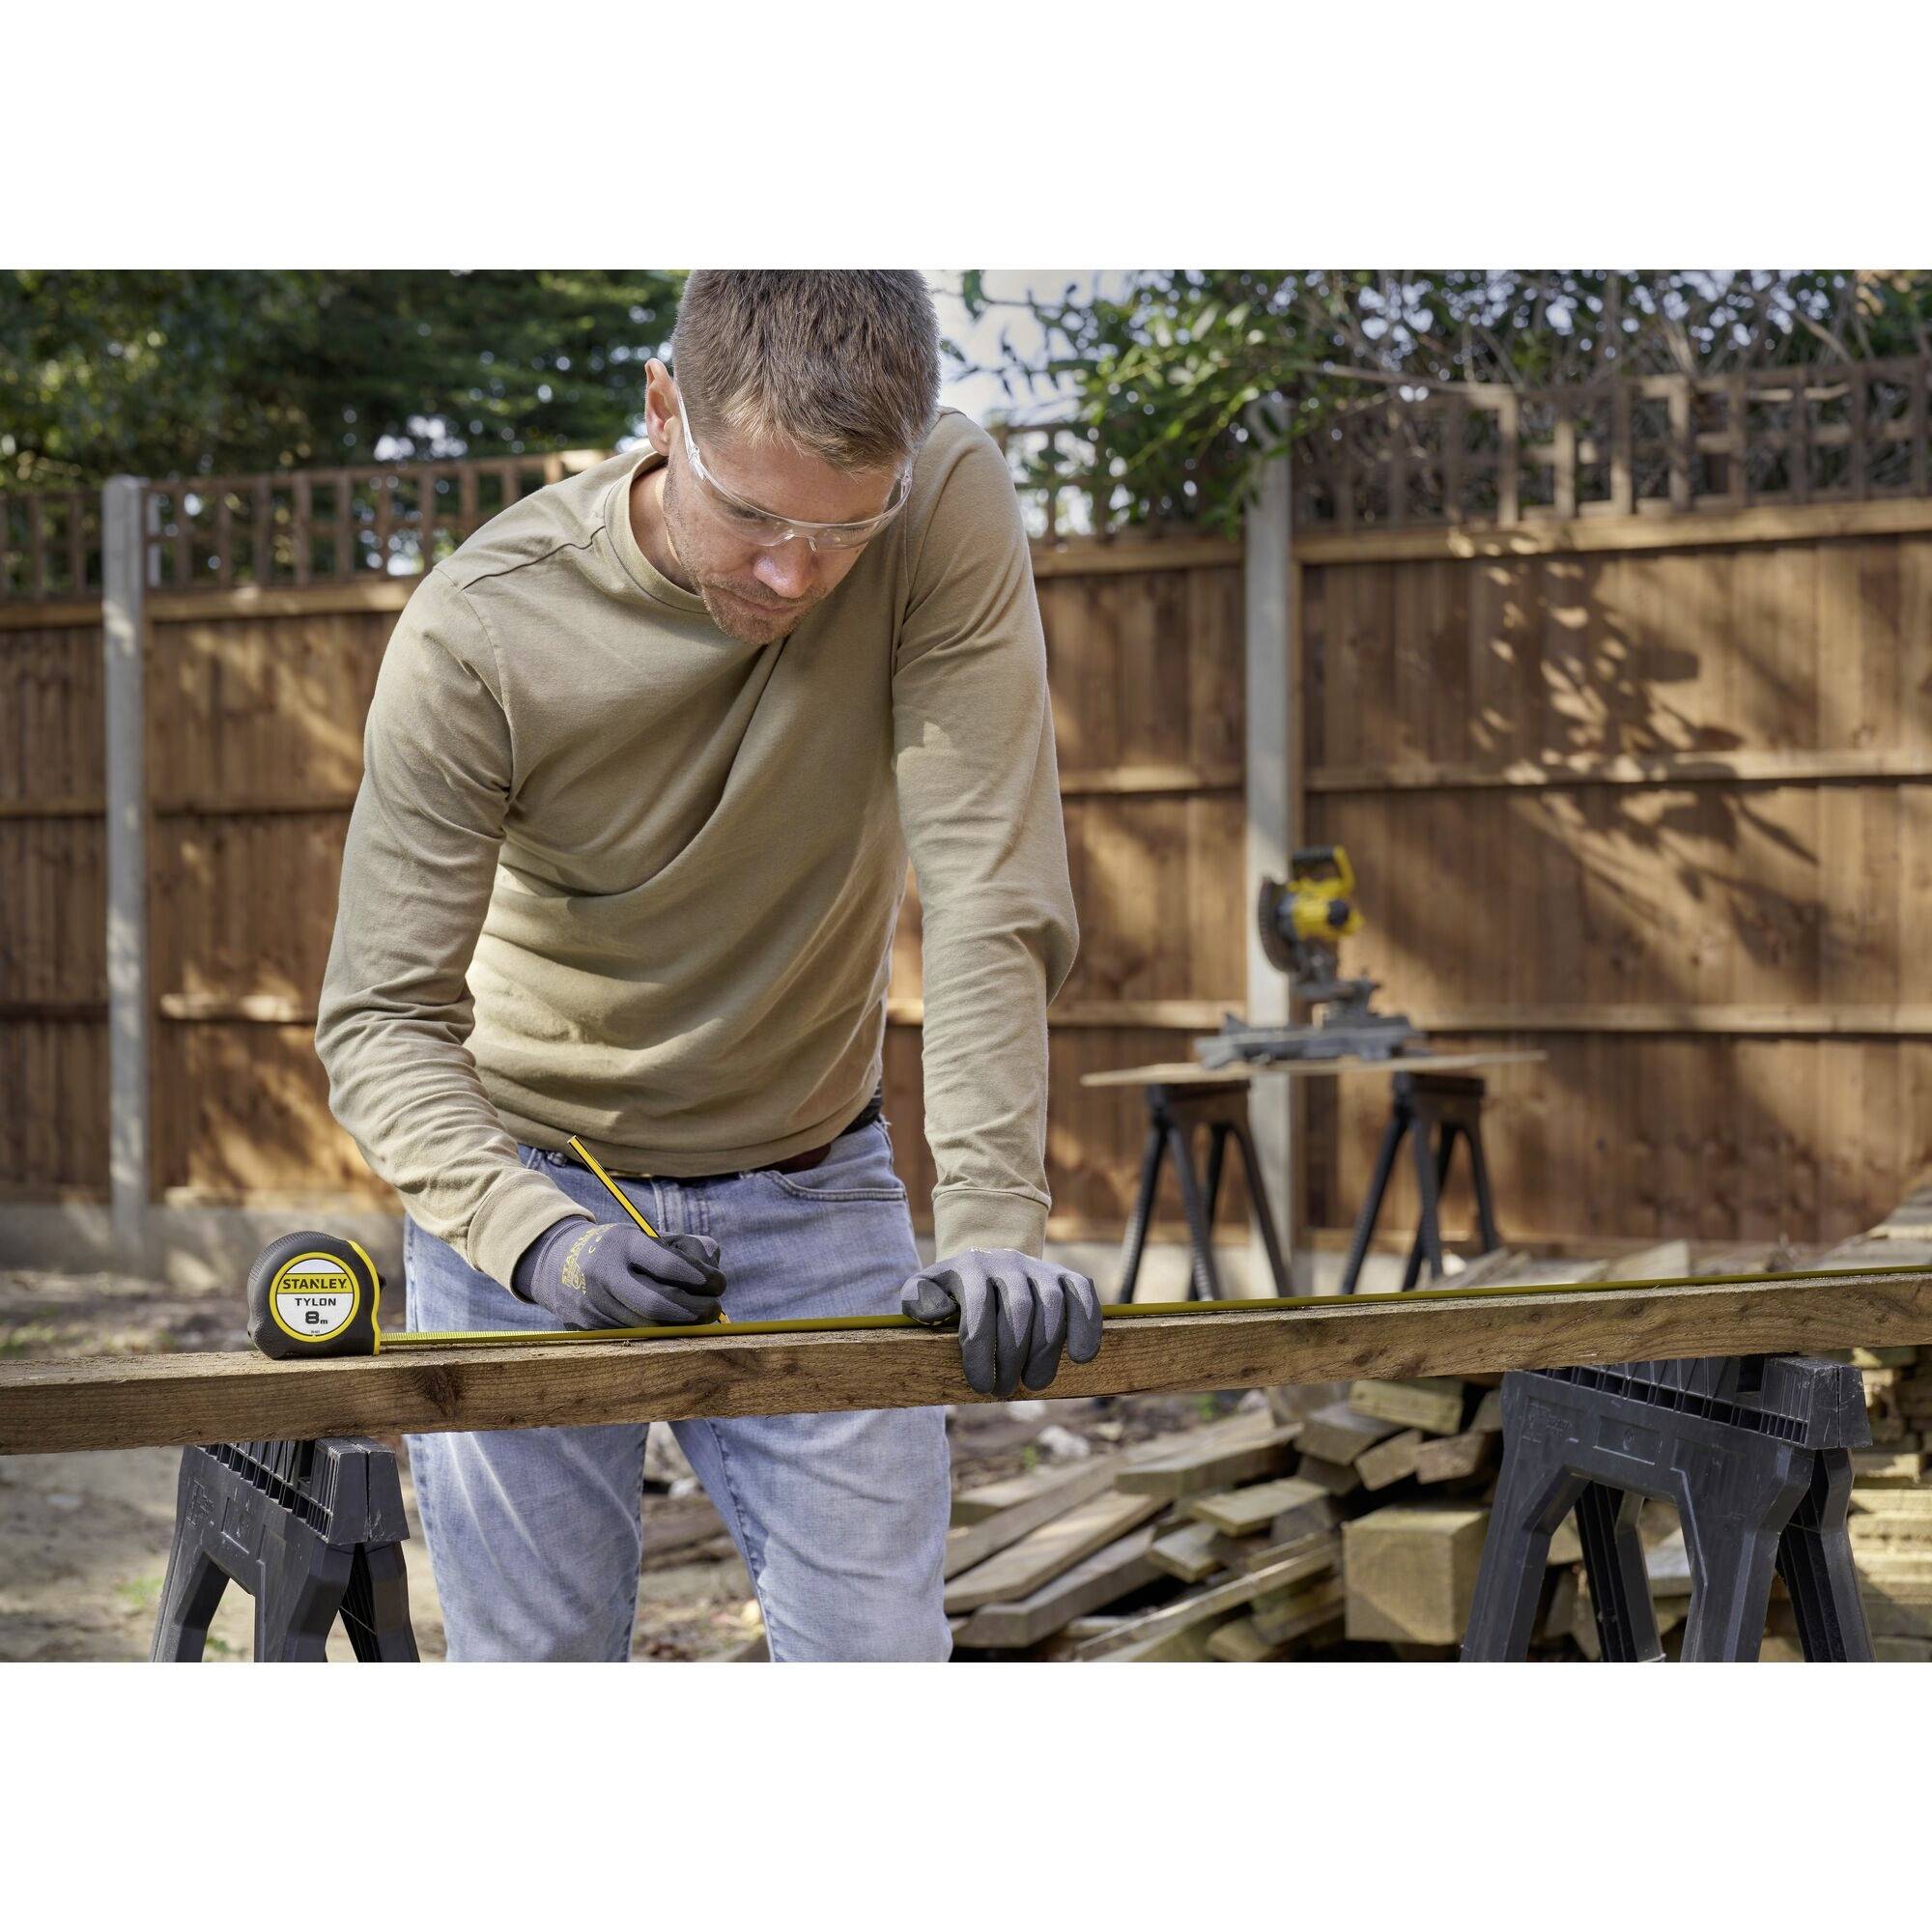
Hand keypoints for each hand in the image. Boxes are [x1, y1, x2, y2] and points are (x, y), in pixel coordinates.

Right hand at [511, 1216, 725, 1329]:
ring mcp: (595, 1305)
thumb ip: (685, 1246)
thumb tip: (713, 1266)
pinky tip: (675, 1326)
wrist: (558, 1263)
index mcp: (621, 1244)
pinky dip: (662, 1334)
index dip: (697, 1276)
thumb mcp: (646, 1235)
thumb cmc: (619, 1249)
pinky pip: (636, 1337)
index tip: (717, 1282)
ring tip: (700, 1317)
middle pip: (658, 1304)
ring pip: (649, 1327)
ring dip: (683, 1326)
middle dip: (695, 1310)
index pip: (665, 1263)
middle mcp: (605, 1275)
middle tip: (715, 1307)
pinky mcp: (591, 1329)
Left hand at [901, 1249, 1101, 1395]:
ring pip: (1052, 1305)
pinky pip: (1084, 1295)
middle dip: (1013, 1356)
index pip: (978, 1309)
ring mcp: (1040, 1268)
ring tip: (1035, 1383)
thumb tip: (935, 1313)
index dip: (981, 1352)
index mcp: (971, 1268)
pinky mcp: (1067, 1276)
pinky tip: (1080, 1357)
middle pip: (1019, 1309)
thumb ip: (916, 1299)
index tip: (980, 1387)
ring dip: (1046, 1350)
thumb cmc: (953, 1292)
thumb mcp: (925, 1291)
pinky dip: (1086, 1325)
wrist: (986, 1266)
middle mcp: (1008, 1263)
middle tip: (1005, 1390)